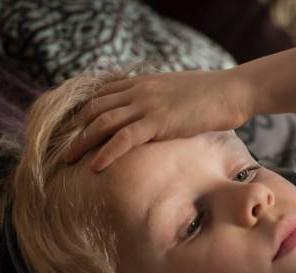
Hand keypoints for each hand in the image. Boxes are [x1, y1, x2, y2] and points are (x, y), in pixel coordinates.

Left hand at [63, 69, 251, 170]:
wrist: (232, 91)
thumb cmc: (212, 96)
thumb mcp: (178, 93)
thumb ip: (160, 101)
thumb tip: (157, 120)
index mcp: (142, 83)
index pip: (102, 96)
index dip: (84, 114)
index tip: (74, 131)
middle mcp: (139, 90)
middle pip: (95, 109)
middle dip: (75, 130)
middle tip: (63, 149)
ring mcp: (147, 104)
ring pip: (103, 122)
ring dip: (81, 142)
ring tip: (67, 160)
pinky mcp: (159, 120)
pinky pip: (124, 137)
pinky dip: (106, 152)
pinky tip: (95, 167)